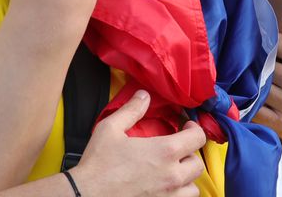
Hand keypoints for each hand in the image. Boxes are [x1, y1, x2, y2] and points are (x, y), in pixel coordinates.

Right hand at [71, 90, 205, 196]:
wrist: (84, 196)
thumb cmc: (97, 165)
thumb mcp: (111, 129)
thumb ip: (131, 110)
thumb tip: (144, 96)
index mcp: (165, 152)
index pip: (198, 138)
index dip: (195, 129)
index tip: (186, 127)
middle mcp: (172, 176)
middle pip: (198, 165)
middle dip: (191, 155)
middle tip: (178, 151)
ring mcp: (167, 196)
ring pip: (193, 188)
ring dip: (186, 179)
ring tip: (173, 172)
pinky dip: (177, 195)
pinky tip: (164, 188)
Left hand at [252, 35, 281, 167]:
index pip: (279, 42)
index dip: (267, 40)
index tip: (260, 42)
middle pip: (264, 62)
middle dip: (255, 60)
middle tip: (246, 60)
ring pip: (257, 84)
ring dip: (248, 82)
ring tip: (242, 79)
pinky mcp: (281, 123)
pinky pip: (255, 109)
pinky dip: (246, 104)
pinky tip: (243, 99)